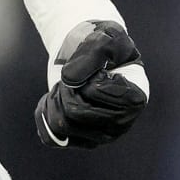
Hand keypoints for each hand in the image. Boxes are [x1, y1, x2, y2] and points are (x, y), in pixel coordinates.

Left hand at [34, 19, 149, 147]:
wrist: (88, 51)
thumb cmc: (102, 43)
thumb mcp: (103, 39)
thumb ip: (89, 56)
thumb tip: (69, 80)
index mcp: (134, 99)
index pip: (94, 93)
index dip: (85, 75)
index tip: (95, 66)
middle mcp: (121, 124)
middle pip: (75, 112)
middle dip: (66, 87)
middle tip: (72, 73)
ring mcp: (102, 136)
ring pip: (61, 126)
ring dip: (55, 98)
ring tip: (66, 85)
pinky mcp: (81, 140)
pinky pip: (51, 136)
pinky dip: (45, 112)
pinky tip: (55, 98)